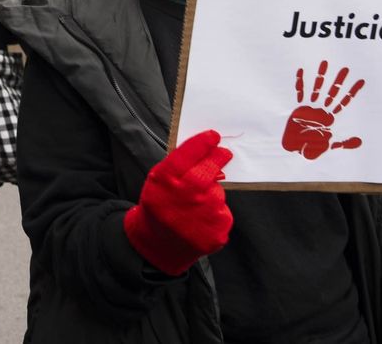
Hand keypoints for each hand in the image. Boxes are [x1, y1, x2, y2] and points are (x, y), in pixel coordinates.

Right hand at [122, 129, 233, 275]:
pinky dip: (216, 212)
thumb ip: (176, 166)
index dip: (202, 143)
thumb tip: (203, 146)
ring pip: (217, 193)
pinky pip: (223, 212)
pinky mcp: (217, 232)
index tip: (213, 136)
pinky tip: (202, 219)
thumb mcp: (157, 181)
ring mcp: (203, 216)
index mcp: (165, 182)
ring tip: (197, 203)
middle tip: (224, 152)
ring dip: (212, 192)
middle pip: (208, 170)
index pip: (187, 155)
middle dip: (218, 158)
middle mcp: (185, 197)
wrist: (158, 245)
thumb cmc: (159, 205)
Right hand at [281, 60, 363, 159]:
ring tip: (325, 63)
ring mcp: (312, 106)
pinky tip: (301, 71)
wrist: (297, 148)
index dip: (353, 91)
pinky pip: (300, 92)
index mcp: (332, 116)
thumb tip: (360, 141)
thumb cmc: (314, 146)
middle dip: (340, 80)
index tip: (361, 81)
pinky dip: (300, 82)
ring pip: (318, 87)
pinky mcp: (300, 106)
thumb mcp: (332, 145)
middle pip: (333, 91)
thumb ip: (345, 143)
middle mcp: (323, 108)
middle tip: (346, 69)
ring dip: (321, 76)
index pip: (345, 101)